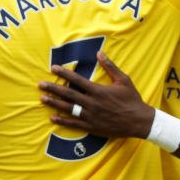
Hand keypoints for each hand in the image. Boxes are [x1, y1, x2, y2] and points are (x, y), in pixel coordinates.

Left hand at [38, 52, 154, 138]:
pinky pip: (74, 123)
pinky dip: (63, 121)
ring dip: (54, 103)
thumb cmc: (132, 99)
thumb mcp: (123, 80)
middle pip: (68, 94)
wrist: (139, 121)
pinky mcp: (92, 127)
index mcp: (98, 91)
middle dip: (53, 89)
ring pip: (68, 109)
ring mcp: (91, 116)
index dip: (64, 73)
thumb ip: (110, 67)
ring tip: (42, 99)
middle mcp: (92, 103)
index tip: (53, 68)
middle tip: (40, 84)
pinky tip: (53, 118)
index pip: (77, 80)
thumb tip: (99, 53)